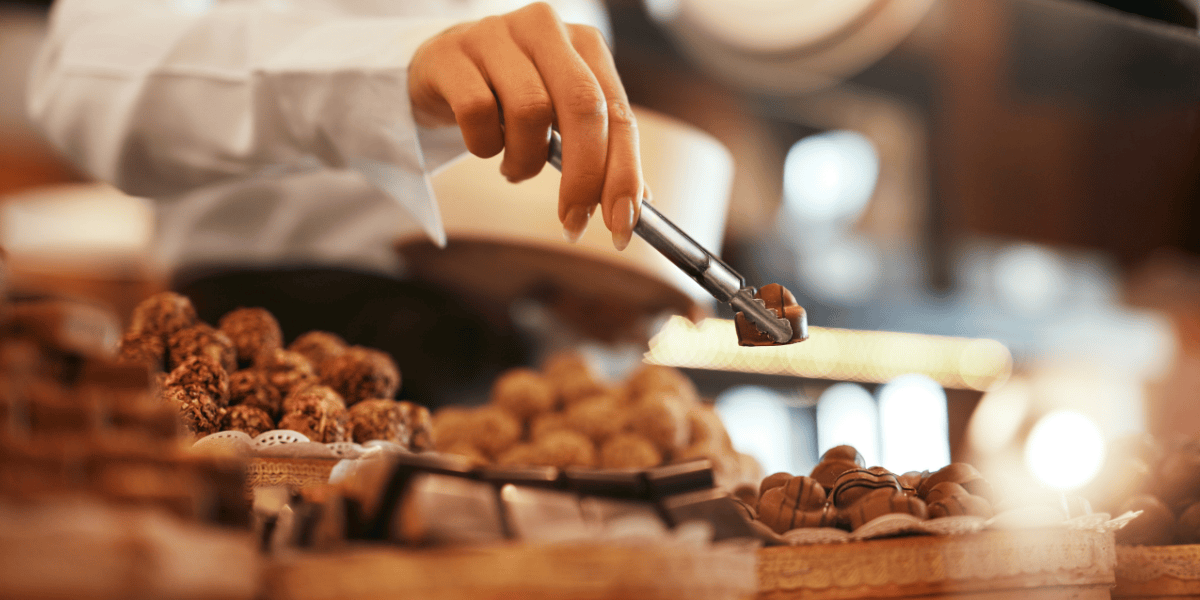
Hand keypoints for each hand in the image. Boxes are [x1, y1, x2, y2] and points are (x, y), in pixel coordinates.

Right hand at [408, 2, 644, 249]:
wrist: (442, 68)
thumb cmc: (511, 96)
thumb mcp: (560, 115)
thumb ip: (600, 149)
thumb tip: (638, 205)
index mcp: (585, 44)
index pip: (619, 113)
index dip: (624, 173)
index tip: (622, 223)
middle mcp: (546, 30)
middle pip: (583, 106)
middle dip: (584, 176)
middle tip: (573, 222)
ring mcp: (496, 35)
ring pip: (529, 111)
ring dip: (525, 161)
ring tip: (515, 169)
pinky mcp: (452, 54)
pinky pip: (477, 112)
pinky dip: (484, 145)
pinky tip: (486, 146)